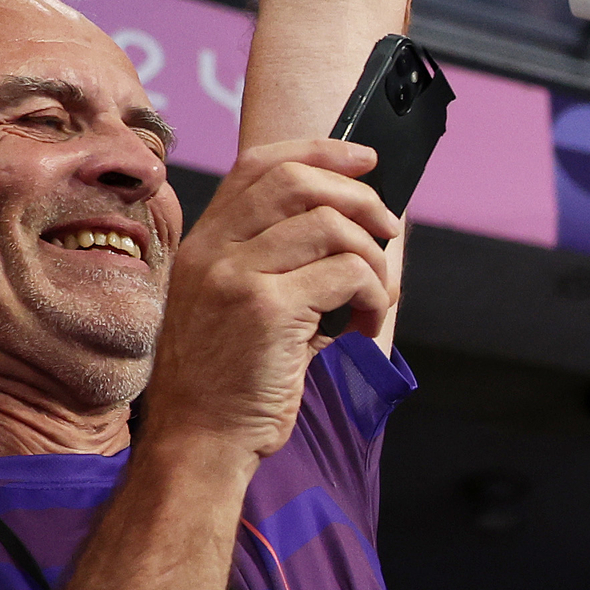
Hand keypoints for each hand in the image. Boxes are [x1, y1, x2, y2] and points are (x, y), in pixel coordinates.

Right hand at [147, 138, 402, 460]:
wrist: (200, 438)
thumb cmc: (230, 379)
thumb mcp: (239, 304)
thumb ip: (280, 261)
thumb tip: (357, 225)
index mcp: (204, 242)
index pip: (259, 165)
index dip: (319, 151)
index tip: (365, 159)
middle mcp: (213, 249)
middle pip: (298, 181)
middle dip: (360, 197)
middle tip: (389, 230)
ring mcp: (235, 276)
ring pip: (330, 226)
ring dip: (373, 257)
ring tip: (375, 295)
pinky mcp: (266, 309)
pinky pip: (345, 273)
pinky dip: (372, 294)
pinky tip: (365, 323)